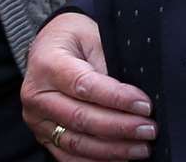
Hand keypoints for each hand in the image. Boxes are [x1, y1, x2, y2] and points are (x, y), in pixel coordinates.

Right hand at [21, 13, 156, 160]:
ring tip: (141, 148)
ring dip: (113, 149)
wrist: (48, 47)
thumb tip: (134, 97)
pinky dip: (97, 161)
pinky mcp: (43, 136)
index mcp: (47, 63)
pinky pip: (69, 157)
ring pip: (77, 143)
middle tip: (149, 129)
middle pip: (81, 118)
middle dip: (120, 127)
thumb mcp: (92, 36)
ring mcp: (37, 119)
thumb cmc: (74, 39)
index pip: (84, 86)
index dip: (117, 98)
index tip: (145, 105)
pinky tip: (121, 158)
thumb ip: (108, 64)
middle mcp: (37, 94)